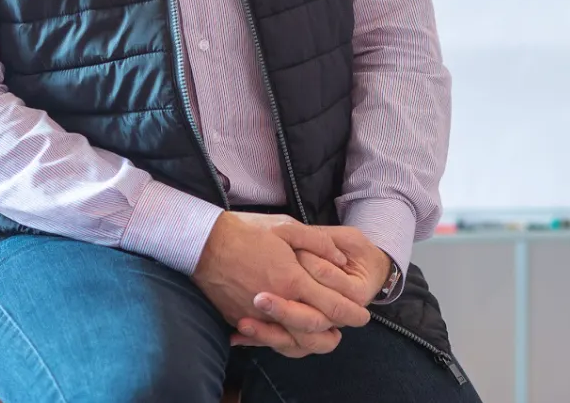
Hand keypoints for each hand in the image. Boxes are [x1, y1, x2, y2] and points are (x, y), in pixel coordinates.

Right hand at [230, 226, 391, 351]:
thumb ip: (318, 242)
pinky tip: (292, 337)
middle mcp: (278, 302)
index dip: (352, 313)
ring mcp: (258, 316)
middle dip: (338, 332)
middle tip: (349, 327)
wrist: (205, 244)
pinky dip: (284, 342)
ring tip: (327, 337)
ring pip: (293, 342)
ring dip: (314, 343)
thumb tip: (340, 260)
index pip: (332, 305)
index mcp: (292, 279)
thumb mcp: (287, 226)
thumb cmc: (247, 232)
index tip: (364, 316)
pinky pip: (268, 339)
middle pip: (316, 331)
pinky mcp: (241, 320)